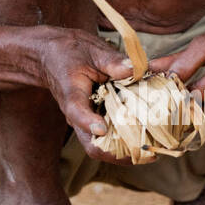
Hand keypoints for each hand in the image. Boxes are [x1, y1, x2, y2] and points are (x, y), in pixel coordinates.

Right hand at [36, 28, 136, 160]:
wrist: (54, 57)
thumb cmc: (71, 52)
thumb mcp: (92, 51)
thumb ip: (113, 61)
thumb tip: (135, 69)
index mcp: (71, 94)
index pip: (76, 112)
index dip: (88, 123)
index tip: (102, 129)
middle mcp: (76, 116)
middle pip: (92, 145)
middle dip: (118, 153)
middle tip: (146, 150)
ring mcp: (85, 123)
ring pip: (102, 147)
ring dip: (126, 151)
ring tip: (151, 148)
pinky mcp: (94, 124)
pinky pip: (109, 140)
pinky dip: (127, 143)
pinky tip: (147, 138)